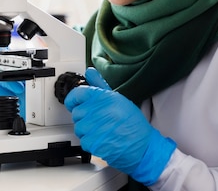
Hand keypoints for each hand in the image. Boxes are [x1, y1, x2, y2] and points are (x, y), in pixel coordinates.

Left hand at [64, 68, 175, 185]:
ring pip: (79, 128)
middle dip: (85, 118)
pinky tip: (104, 140)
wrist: (143, 146)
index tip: (74, 103)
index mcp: (104, 97)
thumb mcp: (118, 99)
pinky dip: (92, 144)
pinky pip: (84, 142)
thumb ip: (100, 84)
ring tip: (103, 131)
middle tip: (99, 121)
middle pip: (76, 113)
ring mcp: (95, 127)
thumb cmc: (132, 123)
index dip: (73, 100)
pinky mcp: (94, 143)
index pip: (77, 94)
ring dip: (88, 132)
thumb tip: (90, 72)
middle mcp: (99, 110)